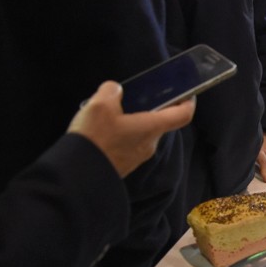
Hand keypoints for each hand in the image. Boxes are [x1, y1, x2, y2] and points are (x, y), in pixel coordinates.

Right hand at [68, 81, 194, 176]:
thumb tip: (116, 91)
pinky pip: (129, 144)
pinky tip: (101, 130)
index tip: (186, 93)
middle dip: (148, 109)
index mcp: (152, 127)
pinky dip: (121, 134)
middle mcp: (150, 144)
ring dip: (131, 122)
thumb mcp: (100, 105)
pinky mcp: (124, 165)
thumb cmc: (95, 138)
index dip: (188, 102)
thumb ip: (111, 91)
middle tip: (130, 98)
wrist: (77, 175)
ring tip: (108, 113)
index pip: (183, 115)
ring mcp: (138, 157)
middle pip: (158, 122)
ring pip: (142, 133)